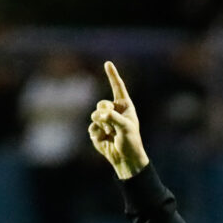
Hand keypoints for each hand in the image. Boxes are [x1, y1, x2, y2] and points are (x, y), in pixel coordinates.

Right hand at [88, 61, 149, 179]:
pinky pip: (92, 127)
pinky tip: (104, 140)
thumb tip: (99, 114)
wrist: (125, 158)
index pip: (118, 87)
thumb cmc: (130, 142)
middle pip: (102, 104)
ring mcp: (104, 120)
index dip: (112, 75)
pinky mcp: (97, 130)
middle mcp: (114, 111)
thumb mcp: (125, 128)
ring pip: (94, 115)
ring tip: (110, 133)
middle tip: (110, 124)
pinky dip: (97, 134)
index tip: (108, 63)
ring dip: (101, 125)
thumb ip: (113, 118)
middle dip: (104, 114)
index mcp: (124, 106)